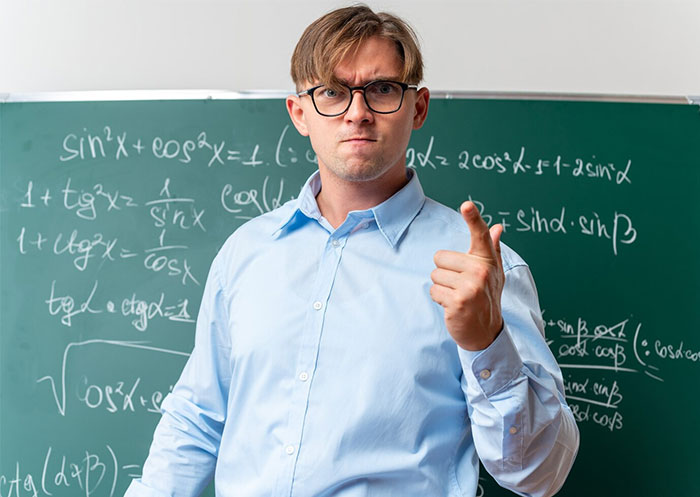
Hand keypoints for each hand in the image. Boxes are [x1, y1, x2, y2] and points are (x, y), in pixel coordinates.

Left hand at [430, 201, 504, 350]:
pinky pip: (434, 291)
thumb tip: (498, 227)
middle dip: (444, 272)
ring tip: (457, 297)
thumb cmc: (487, 298)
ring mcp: (470, 287)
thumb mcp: (494, 273)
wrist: (486, 332)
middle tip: (460, 286)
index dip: (473, 218)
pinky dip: (439, 300)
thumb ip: (493, 249)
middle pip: (440, 258)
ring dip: (441, 287)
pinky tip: (453, 306)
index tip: (466, 204)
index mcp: (487, 261)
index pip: (480, 235)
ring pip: (435, 275)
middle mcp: (481, 271)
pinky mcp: (458, 302)